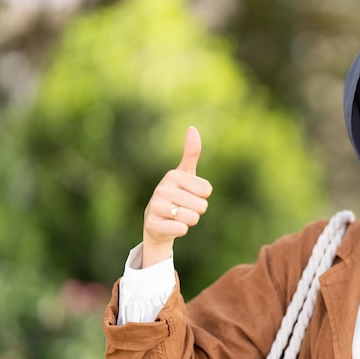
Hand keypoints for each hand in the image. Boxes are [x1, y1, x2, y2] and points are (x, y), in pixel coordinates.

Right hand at [141, 127, 212, 267]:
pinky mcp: (152, 224)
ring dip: (188, 221)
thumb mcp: (186, 175)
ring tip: (176, 217)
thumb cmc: (177, 196)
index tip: (189, 195)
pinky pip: (182, 229)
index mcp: (173, 175)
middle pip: (201, 206)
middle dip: (196, 211)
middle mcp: (162, 189)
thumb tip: (192, 128)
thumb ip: (191, 153)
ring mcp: (156, 206)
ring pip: (193, 218)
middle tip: (183, 208)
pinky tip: (170, 226)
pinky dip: (181, 230)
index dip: (202, 197)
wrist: (157, 224)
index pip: (207, 190)